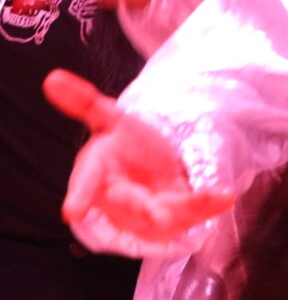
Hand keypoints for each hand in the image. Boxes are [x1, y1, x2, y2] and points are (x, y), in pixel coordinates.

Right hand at [47, 69, 232, 245]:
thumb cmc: (124, 143)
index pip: (86, 183)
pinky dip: (207, 208)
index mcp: (97, 173)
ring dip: (189, 210)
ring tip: (216, 197)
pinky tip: (225, 196)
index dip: (79, 196)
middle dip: (147, 212)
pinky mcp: (170, 222)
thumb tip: (51, 77)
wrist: (150, 165)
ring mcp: (144, 215)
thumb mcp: (111, 119)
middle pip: (131, 207)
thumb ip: (84, 102)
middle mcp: (118, 199)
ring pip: (165, 218)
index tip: (71, 212)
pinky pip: (188, 219)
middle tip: (160, 215)